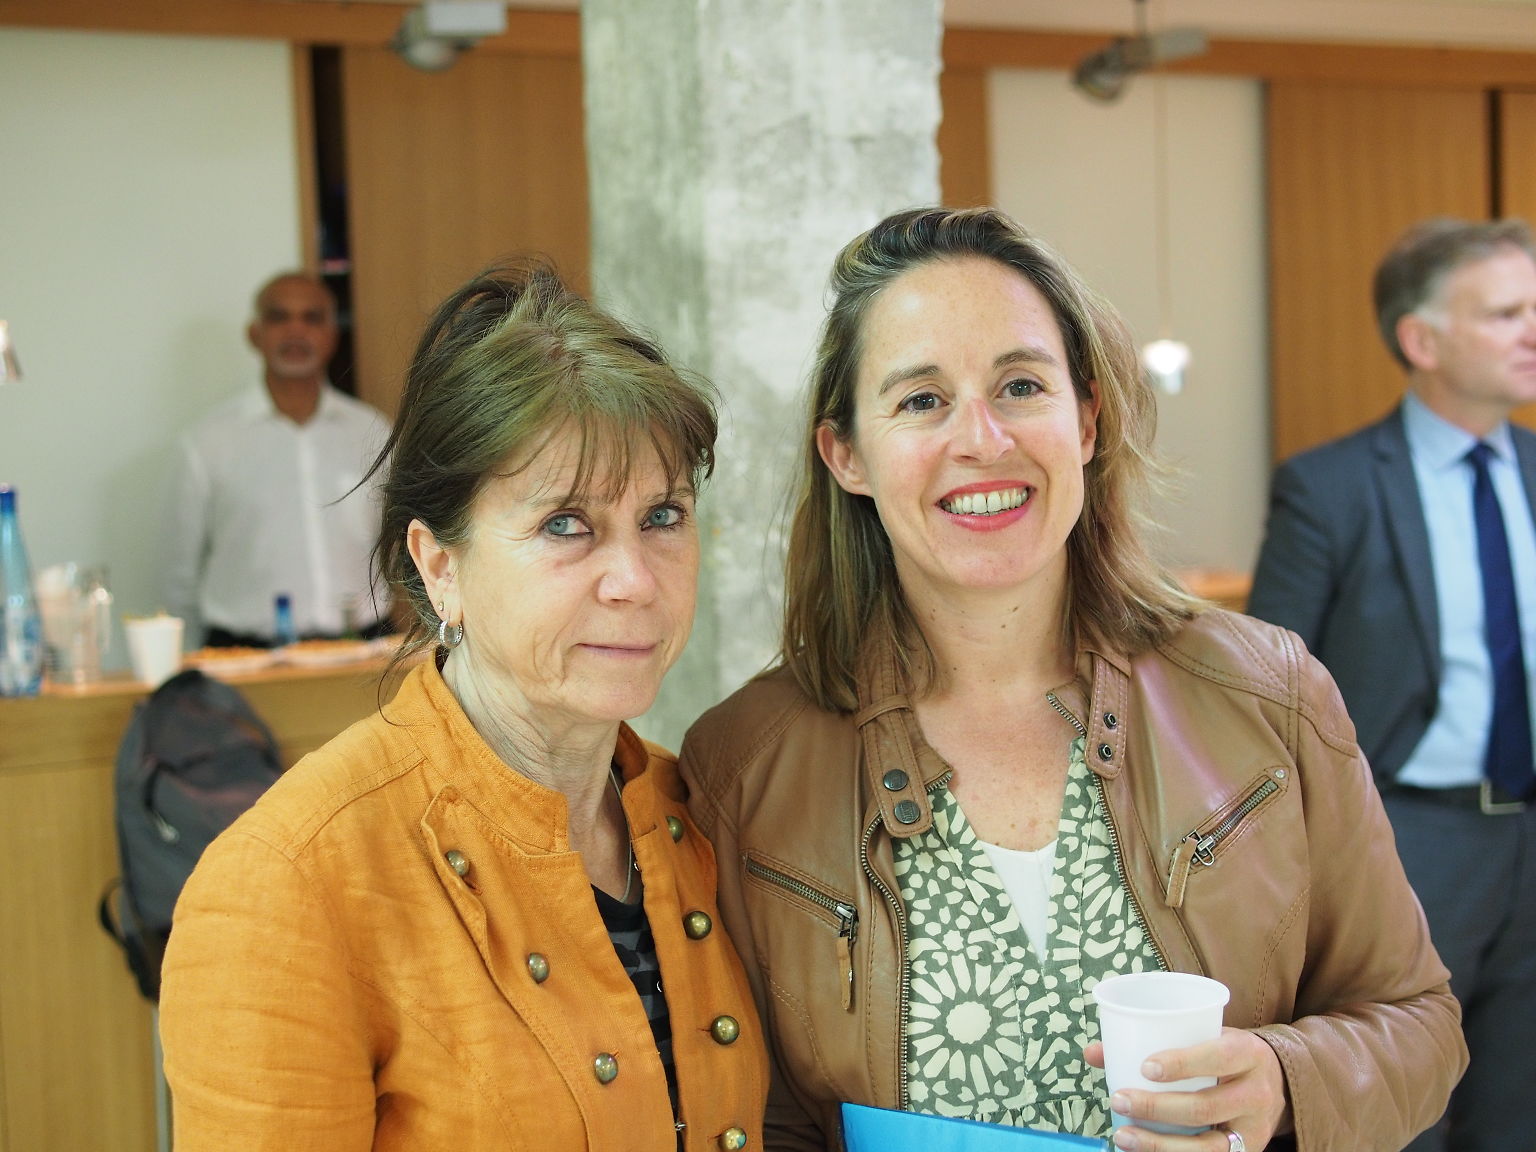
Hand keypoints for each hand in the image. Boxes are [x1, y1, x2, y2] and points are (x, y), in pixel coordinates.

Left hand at [1083, 1028, 1291, 1151]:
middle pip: (1205, 1107)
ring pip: (1208, 1147)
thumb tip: (1093, 1053)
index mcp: (1247, 1054)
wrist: (1279, 1084)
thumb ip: (1154, 1040)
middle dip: (1157, 1108)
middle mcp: (1255, 1093)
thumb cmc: (1226, 1055)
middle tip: (1119, 1099)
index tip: (1145, 1068)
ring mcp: (1254, 1130)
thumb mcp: (1204, 1037)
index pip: (1217, 1058)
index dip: (1182, 1064)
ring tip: (1123, 1136)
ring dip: (1160, 1145)